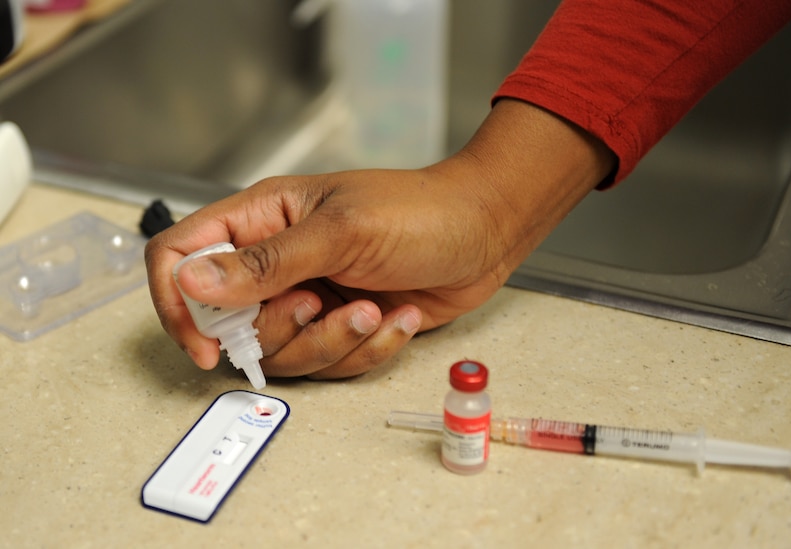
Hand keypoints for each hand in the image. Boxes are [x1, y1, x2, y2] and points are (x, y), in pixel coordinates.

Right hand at [144, 99, 614, 378]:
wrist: (484, 232)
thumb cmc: (420, 211)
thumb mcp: (341, 231)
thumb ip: (265, 262)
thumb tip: (192, 282)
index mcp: (262, 219)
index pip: (180, 257)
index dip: (179, 304)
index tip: (207, 345)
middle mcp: (277, 263)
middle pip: (232, 324)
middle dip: (282, 331)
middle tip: (322, 303)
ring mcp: (310, 296)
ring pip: (285, 352)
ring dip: (334, 342)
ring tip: (373, 309)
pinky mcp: (342, 325)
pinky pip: (331, 362)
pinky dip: (367, 349)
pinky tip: (399, 318)